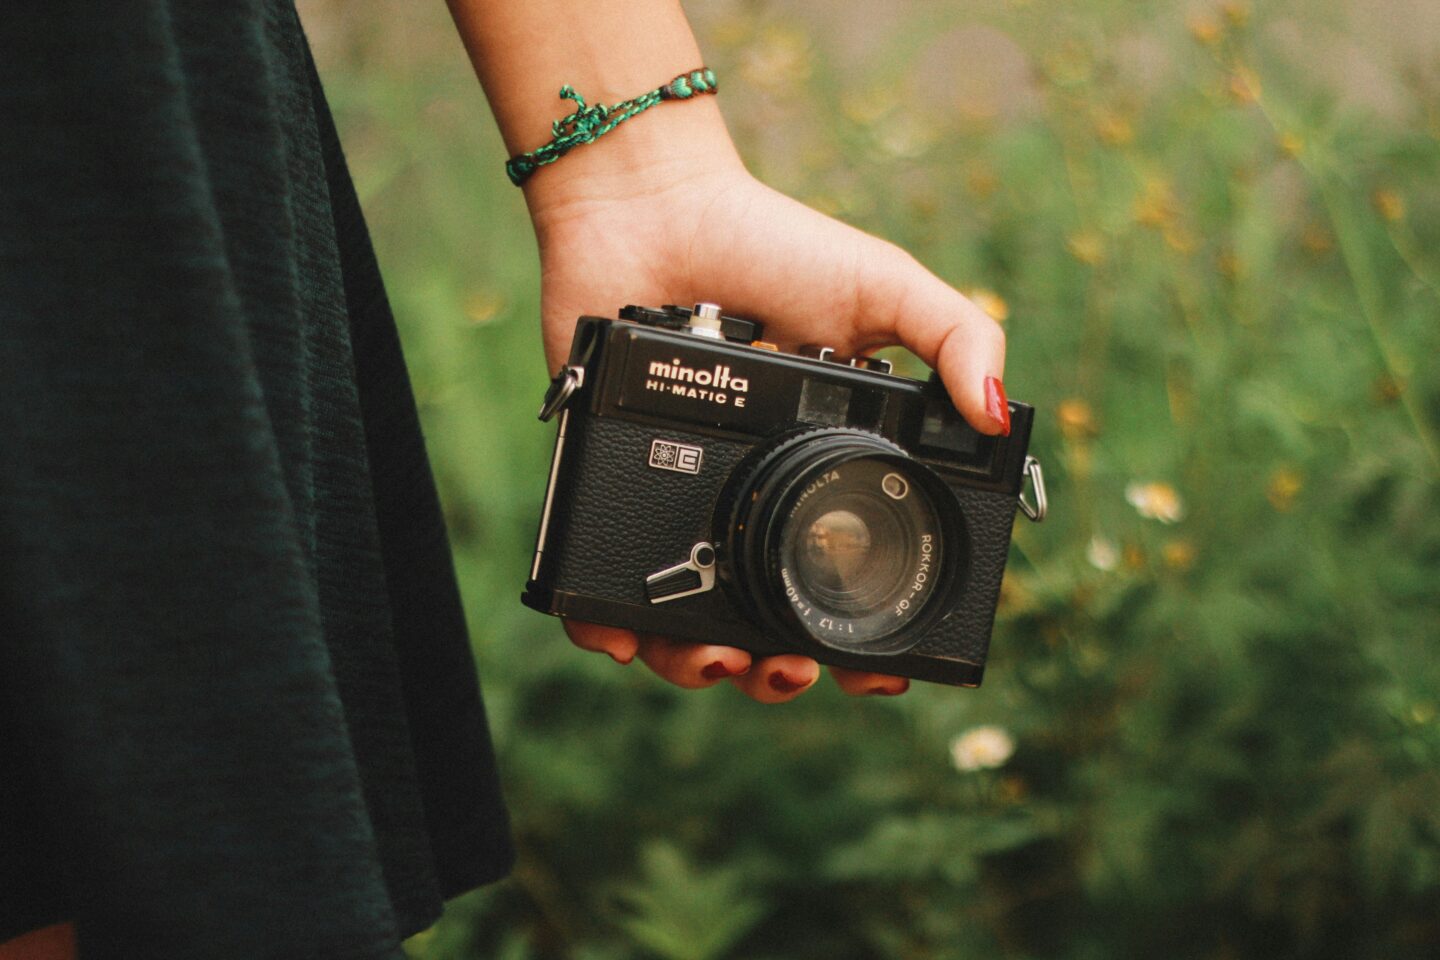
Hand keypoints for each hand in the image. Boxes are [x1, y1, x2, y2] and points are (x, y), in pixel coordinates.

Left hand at [529, 157, 1006, 702]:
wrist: (652, 209)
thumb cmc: (768, 245)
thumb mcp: (880, 286)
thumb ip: (954, 335)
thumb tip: (1008, 423)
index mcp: (819, 471)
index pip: (846, 577)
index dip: (866, 637)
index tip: (876, 671)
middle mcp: (747, 500)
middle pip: (764, 623)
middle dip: (779, 672)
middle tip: (785, 670)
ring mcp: (673, 501)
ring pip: (682, 624)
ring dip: (697, 668)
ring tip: (712, 661)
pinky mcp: (600, 487)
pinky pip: (596, 582)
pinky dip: (601, 626)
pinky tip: (616, 637)